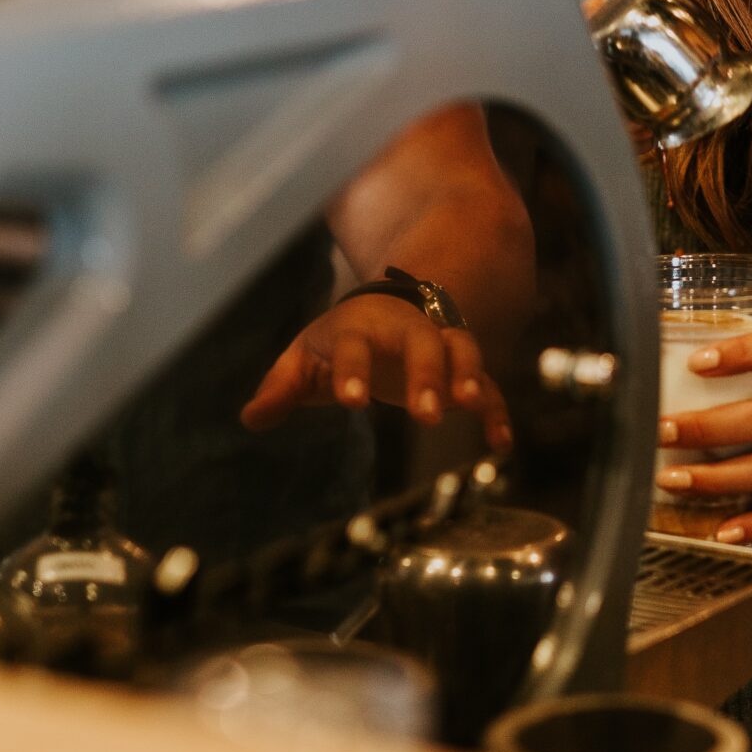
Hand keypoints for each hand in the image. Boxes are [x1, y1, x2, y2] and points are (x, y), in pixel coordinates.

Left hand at [241, 295, 512, 452]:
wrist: (386, 307)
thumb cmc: (339, 339)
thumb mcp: (304, 358)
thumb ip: (282, 386)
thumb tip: (251, 419)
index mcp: (359, 326)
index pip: (355, 344)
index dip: (352, 370)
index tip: (352, 402)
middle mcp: (404, 328)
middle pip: (421, 341)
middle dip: (426, 373)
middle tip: (425, 412)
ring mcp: (438, 343)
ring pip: (461, 348)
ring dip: (467, 375)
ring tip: (469, 406)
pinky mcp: (460, 368)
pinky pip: (487, 384)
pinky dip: (496, 410)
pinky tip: (501, 444)